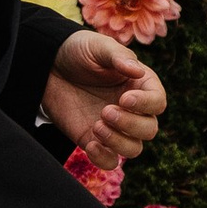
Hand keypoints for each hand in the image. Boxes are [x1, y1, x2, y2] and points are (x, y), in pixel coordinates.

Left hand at [45, 30, 164, 169]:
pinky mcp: (94, 141)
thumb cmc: (80, 52)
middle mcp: (132, 110)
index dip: (146, 104)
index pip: (158, 102)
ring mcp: (115, 128)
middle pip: (149, 129)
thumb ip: (118, 57)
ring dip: (118, 142)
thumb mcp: (98, 47)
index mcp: (140, 86)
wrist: (49, 67)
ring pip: (134, 148)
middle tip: (106, 111)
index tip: (125, 99)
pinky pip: (110, 161)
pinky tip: (90, 146)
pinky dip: (104, 159)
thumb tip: (138, 71)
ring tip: (96, 126)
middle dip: (130, 124)